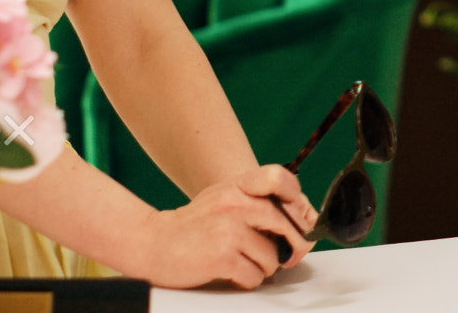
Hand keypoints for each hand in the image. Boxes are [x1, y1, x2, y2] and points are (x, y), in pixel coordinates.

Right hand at [139, 165, 318, 288]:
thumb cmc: (194, 224)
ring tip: (248, 263)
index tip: (298, 216)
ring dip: (266, 267)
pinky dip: (250, 280)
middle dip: (291, 246)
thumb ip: (259, 202)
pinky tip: (236, 273)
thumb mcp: (225, 199)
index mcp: (236, 186)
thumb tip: (304, 218)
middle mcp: (233, 204)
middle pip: (286, 224)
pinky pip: (256, 276)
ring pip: (273, 256)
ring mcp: (228, 230)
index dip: (296, 198)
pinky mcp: (221, 257)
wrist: (153, 243)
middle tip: (285, 255)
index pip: (279, 178)